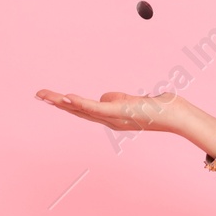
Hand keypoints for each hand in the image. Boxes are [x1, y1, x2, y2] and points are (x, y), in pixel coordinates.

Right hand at [35, 88, 195, 139]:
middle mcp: (110, 121)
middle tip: (38, 95)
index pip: (85, 110)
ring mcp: (114, 118)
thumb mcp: (134, 101)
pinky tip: (67, 98)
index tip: (50, 97)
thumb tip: (104, 97)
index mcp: (112, 118)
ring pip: (83, 109)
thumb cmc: (159, 108)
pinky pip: (96, 108)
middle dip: (57, 103)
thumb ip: (117, 99)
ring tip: (45, 95)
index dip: (66, 104)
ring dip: (62, 102)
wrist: (176, 116)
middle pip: (78, 111)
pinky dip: (80, 103)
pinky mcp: (119, 113)